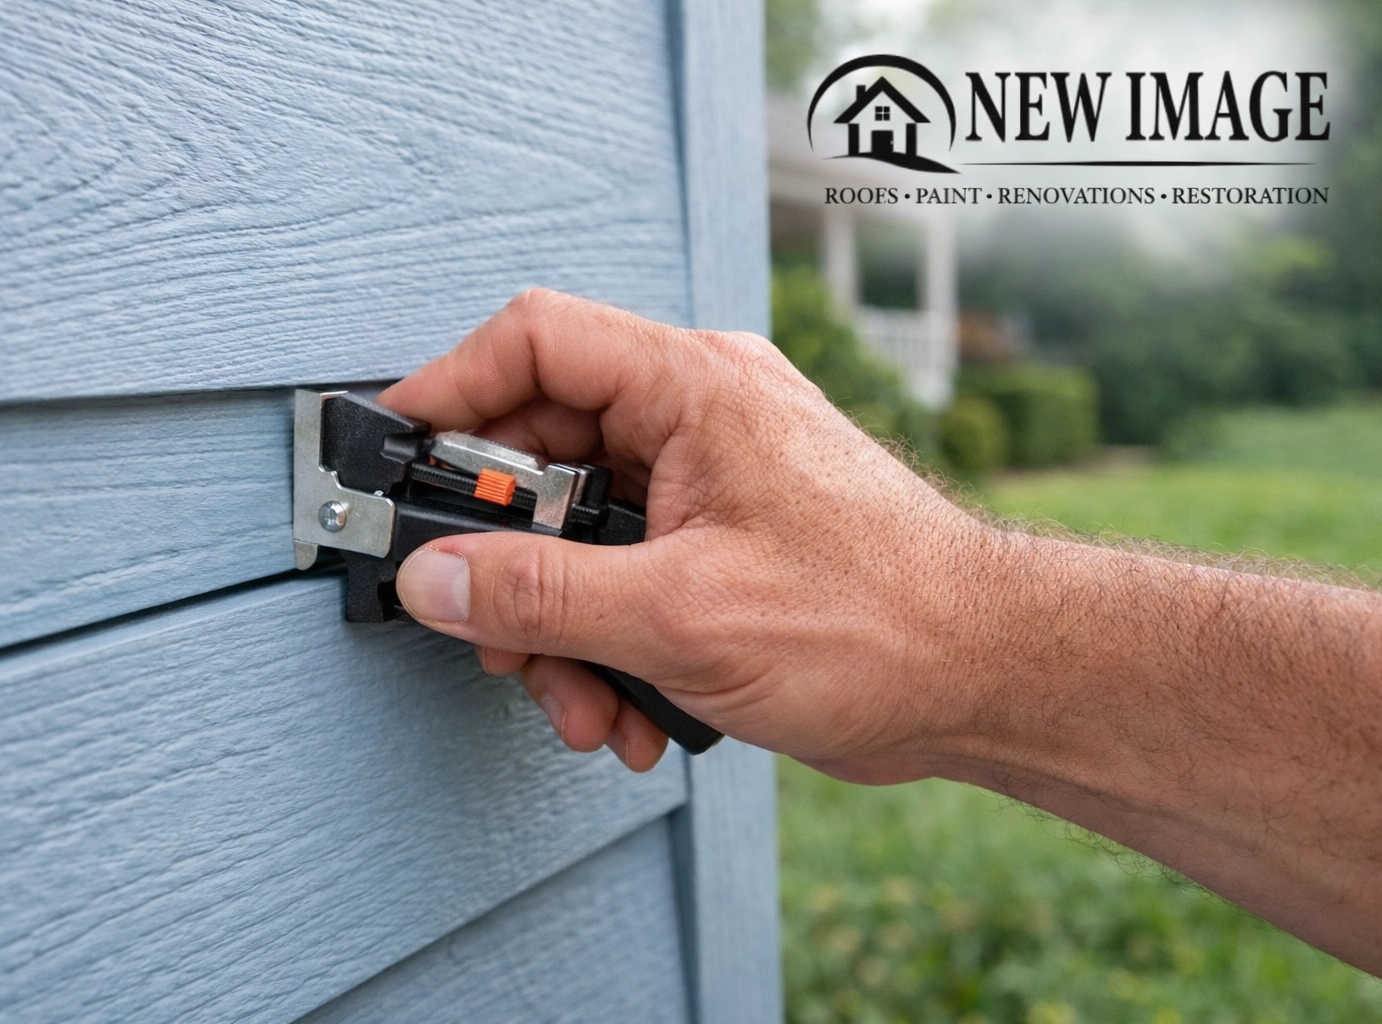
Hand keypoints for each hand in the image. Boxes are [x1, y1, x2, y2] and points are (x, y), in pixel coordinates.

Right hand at [380, 289, 1000, 774]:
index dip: (450, 389)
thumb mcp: (680, 614)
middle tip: (490, 631)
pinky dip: (607, 646)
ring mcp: (708, 485)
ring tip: (582, 706)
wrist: (986, 679)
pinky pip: (623, 577)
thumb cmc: (881, 621)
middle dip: (509, 562)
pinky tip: (628, 716)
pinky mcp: (718, 547)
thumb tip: (435, 578)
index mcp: (694, 389)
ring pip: (577, 533)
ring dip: (559, 631)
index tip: (395, 454)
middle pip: (543, 456)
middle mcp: (697, 420)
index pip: (536, 343)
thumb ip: (540, 595)